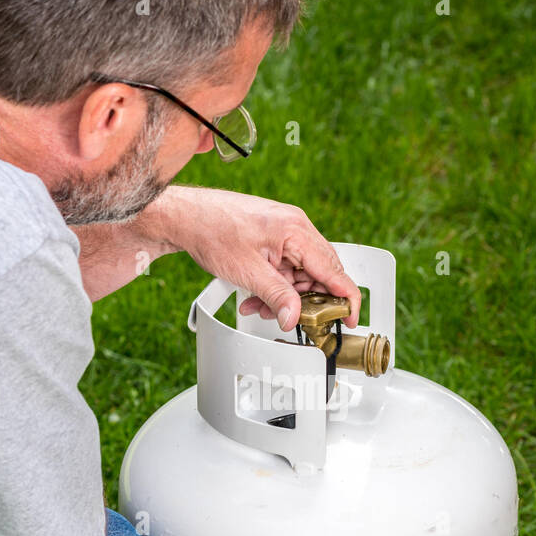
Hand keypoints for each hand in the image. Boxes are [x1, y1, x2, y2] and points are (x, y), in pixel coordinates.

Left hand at [155, 186, 360, 330]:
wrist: (185, 217)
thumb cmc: (211, 231)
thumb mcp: (248, 272)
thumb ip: (276, 296)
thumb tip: (293, 318)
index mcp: (296, 231)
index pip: (334, 270)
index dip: (346, 298)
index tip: (349, 319)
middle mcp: (295, 227)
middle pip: (318, 274)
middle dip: (303, 301)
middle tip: (289, 317)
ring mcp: (284, 231)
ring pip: (298, 274)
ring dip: (282, 295)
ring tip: (258, 305)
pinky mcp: (273, 237)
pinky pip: (284, 267)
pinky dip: (273, 285)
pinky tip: (254, 295)